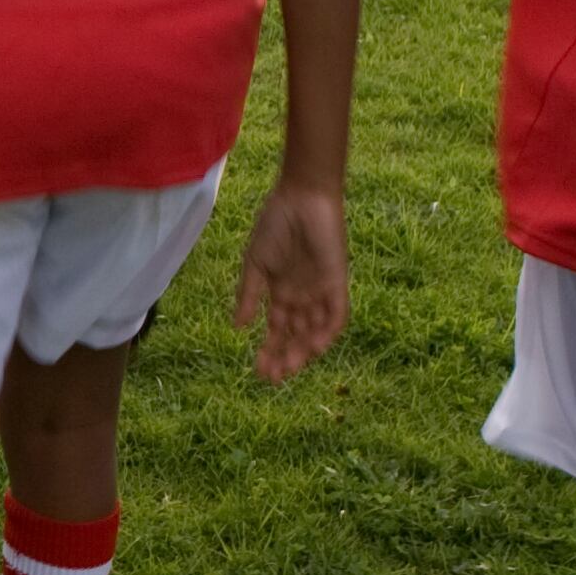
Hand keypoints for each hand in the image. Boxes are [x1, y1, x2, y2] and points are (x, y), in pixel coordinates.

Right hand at [230, 181, 349, 383]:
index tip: (259, 371)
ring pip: (316, 330)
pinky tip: (315, 347)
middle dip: (286, 357)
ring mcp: (321, 290)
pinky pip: (337, 313)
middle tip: (275, 377)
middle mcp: (302, 296)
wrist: (301, 197)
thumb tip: (238, 327)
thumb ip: (248, 294)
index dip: (269, 351)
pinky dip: (328, 331)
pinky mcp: (337, 281)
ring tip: (292, 367)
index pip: (277, 330)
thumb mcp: (255, 263)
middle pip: (296, 336)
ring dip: (305, 350)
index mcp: (281, 292)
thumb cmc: (275, 224)